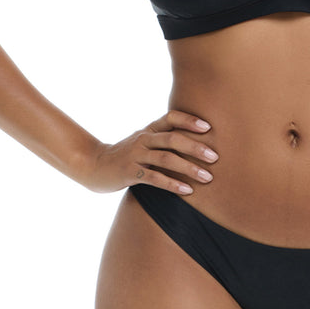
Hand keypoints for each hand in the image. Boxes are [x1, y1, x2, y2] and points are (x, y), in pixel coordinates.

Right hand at [79, 110, 218, 194]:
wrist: (94, 166)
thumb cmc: (126, 155)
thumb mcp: (143, 142)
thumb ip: (162, 140)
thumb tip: (195, 142)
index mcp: (149, 129)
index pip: (171, 118)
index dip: (190, 120)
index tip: (209, 128)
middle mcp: (144, 139)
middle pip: (173, 139)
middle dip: (196, 147)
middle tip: (215, 157)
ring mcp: (136, 155)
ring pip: (167, 158)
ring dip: (189, 168)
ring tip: (208, 177)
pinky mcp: (130, 172)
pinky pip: (155, 178)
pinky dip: (173, 184)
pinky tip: (187, 190)